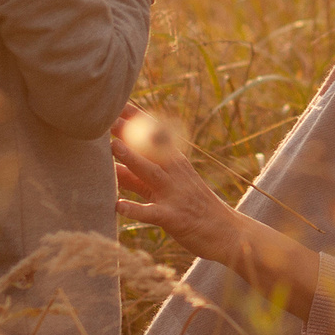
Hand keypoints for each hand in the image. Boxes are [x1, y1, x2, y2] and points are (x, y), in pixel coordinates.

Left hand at [112, 108, 239, 265]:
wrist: (227, 232)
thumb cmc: (193, 208)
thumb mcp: (167, 187)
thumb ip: (137, 177)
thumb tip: (109, 165)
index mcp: (175, 163)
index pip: (154, 135)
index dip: (136, 119)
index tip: (116, 103)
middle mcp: (175, 174)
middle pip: (151, 148)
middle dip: (130, 132)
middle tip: (108, 118)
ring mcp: (175, 194)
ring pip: (152, 173)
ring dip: (133, 158)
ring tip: (114, 146)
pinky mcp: (174, 217)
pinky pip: (152, 213)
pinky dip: (135, 210)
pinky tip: (118, 206)